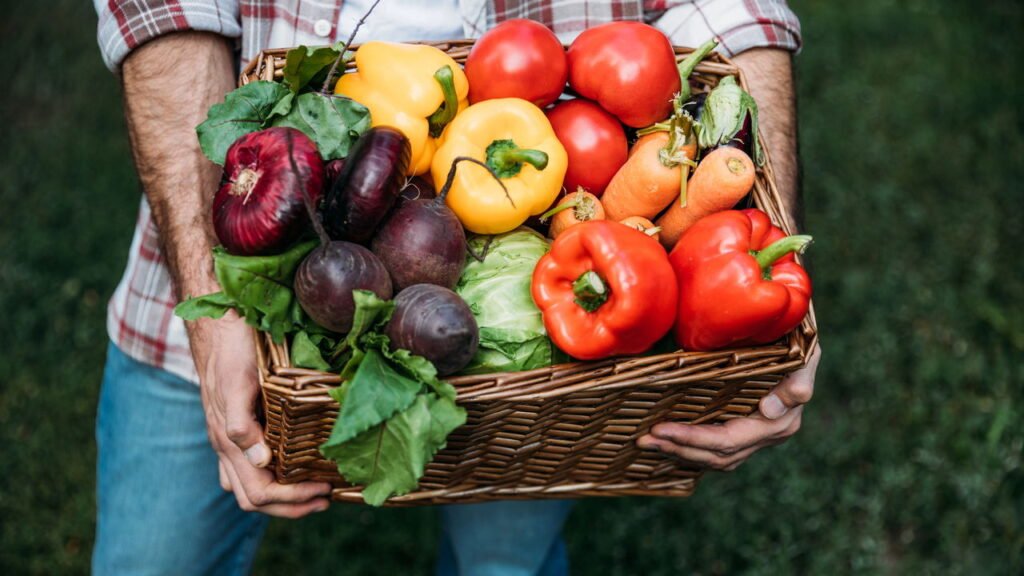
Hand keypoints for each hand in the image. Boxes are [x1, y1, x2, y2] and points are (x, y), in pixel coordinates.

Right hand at [190, 312, 332, 516]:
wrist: (218, 326)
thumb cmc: (231, 353)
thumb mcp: (238, 385)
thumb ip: (242, 425)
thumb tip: (262, 462)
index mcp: (227, 443)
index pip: (258, 493)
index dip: (292, 499)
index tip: (324, 490)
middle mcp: (226, 448)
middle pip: (253, 499)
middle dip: (291, 507)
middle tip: (326, 498)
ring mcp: (228, 441)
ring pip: (249, 488)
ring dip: (284, 498)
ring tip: (316, 492)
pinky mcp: (236, 428)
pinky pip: (249, 467)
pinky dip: (275, 479)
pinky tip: (294, 469)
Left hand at [637, 344, 820, 470]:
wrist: (799, 337)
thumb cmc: (798, 341)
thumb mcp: (805, 355)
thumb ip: (797, 381)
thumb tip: (769, 410)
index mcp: (779, 423)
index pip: (728, 440)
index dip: (693, 439)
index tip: (661, 429)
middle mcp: (768, 436)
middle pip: (717, 455)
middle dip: (678, 448)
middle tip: (643, 439)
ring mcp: (756, 437)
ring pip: (714, 458)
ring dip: (679, 452)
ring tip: (646, 442)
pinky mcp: (745, 431)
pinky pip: (715, 451)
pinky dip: (689, 449)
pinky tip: (665, 443)